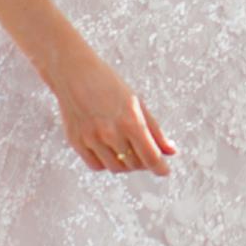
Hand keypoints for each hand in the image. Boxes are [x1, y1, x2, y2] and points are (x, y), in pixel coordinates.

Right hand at [47, 43, 176, 175]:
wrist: (75, 73)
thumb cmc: (110, 85)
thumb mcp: (137, 103)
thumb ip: (155, 130)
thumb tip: (171, 152)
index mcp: (131, 121)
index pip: (151, 157)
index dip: (161, 168)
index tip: (165, 171)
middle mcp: (111, 133)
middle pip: (135, 164)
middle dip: (143, 162)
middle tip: (143, 152)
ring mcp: (92, 139)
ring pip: (116, 168)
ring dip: (126, 164)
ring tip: (127, 150)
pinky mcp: (77, 142)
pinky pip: (96, 165)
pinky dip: (106, 163)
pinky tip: (109, 150)